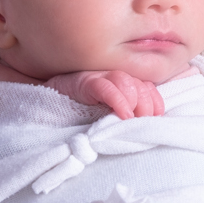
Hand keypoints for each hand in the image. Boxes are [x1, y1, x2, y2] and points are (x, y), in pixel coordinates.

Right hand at [51, 69, 165, 118]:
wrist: (46, 107)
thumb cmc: (80, 115)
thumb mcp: (107, 117)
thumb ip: (127, 115)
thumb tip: (149, 124)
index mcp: (122, 85)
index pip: (147, 87)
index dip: (156, 102)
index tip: (157, 117)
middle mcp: (112, 77)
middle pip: (140, 84)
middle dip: (147, 104)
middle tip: (144, 121)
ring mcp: (98, 77)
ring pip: (126, 82)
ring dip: (135, 102)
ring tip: (132, 119)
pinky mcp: (83, 82)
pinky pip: (105, 87)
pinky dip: (118, 100)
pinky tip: (123, 114)